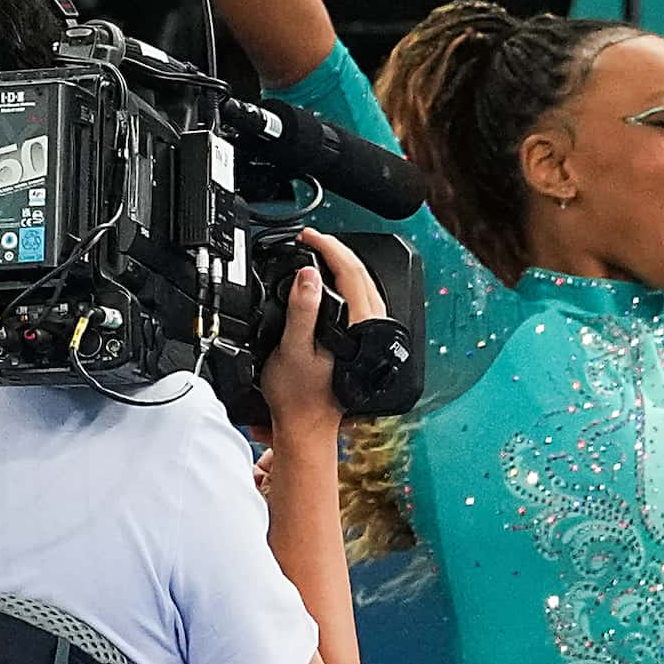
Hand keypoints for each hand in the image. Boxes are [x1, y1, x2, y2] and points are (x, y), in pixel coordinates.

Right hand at [259, 229, 386, 442]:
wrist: (306, 426)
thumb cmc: (298, 395)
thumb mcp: (291, 348)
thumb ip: (302, 310)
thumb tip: (307, 274)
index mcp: (360, 327)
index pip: (351, 272)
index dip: (328, 248)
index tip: (307, 237)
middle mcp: (372, 328)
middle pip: (361, 274)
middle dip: (335, 250)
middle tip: (309, 239)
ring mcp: (372, 334)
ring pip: (365, 285)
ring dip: (342, 264)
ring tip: (319, 252)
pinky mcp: (365, 340)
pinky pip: (362, 298)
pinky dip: (346, 282)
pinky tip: (330, 281)